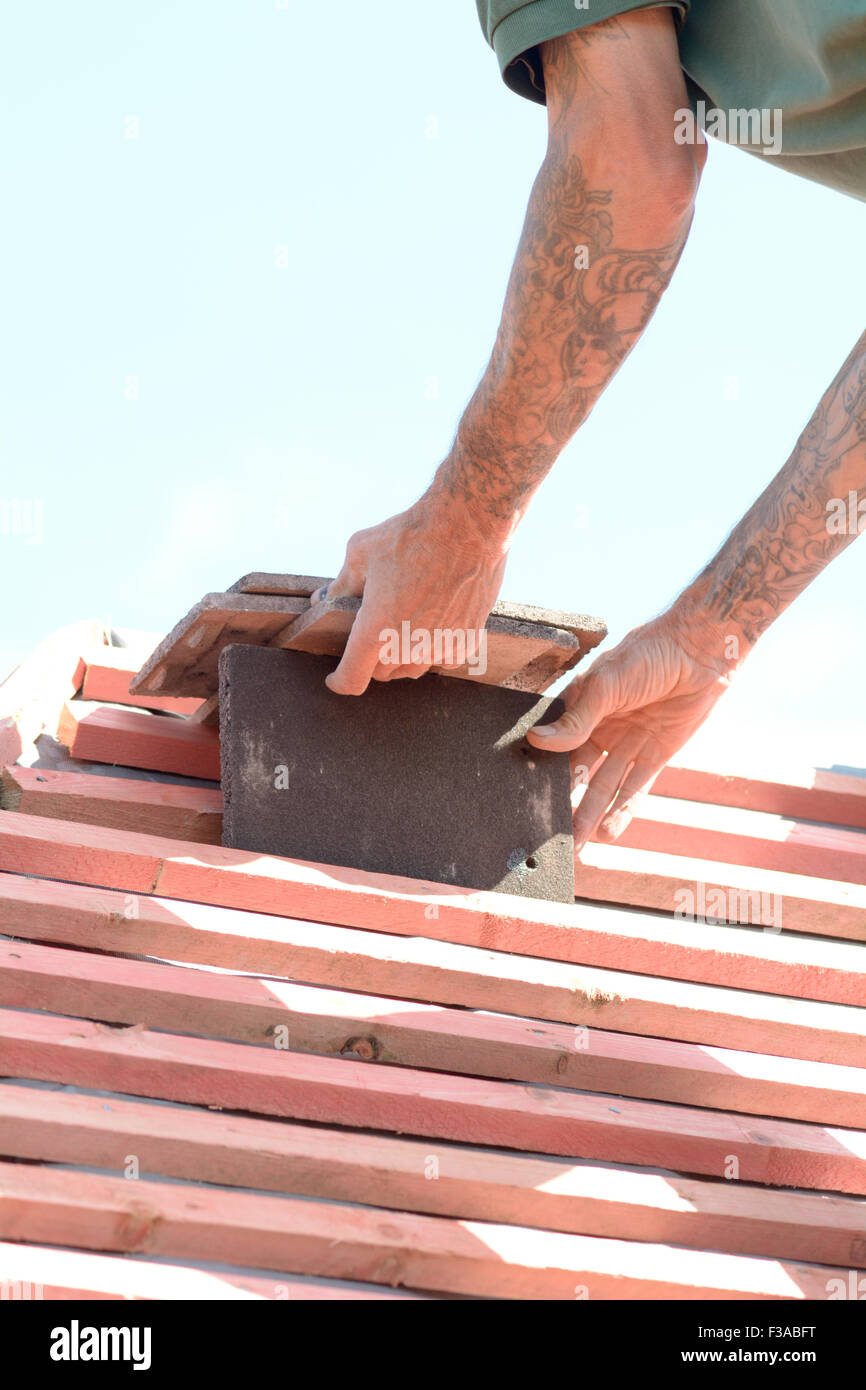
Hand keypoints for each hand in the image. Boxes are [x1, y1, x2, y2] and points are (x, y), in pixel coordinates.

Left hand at [314, 488, 510, 694]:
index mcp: (377, 629)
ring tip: (403, 624)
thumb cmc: (411, 535)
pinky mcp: (467, 640)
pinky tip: (432, 625)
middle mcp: (408, 646)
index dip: (339, 682)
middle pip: (382, 674)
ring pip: (412, 669)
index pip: (352, 679)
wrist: (467, 526)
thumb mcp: (361, 551)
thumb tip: (324, 599)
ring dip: (402, 656)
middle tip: (373, 629)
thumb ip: (340, 584)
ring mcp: (440, 647)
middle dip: (371, 658)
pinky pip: (443, 660)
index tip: (336, 678)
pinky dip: (433, 650)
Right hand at [526, 606, 744, 849]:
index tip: (522, 802)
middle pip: (577, 772)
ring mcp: (628, 741)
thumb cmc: (647, 654)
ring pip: (605, 786)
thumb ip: (575, 720)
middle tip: (547, 837)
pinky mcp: (657, 754)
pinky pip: (636, 787)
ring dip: (590, 815)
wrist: (699, 650)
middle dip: (563, 804)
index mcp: (580, 705)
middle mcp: (600, 727)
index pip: (554, 745)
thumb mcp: (606, 685)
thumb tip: (536, 742)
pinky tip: (609, 833)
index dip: (539, 772)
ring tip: (577, 847)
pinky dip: (623, 810)